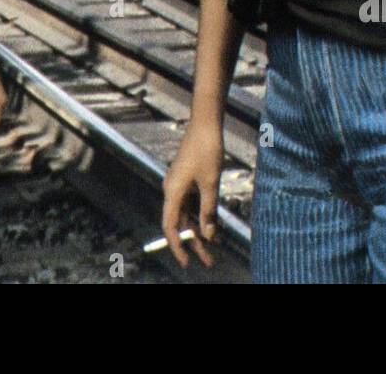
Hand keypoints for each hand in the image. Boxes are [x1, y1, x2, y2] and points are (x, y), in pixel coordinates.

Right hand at [160, 120, 222, 268]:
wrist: (205, 122)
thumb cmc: (207, 150)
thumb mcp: (211, 183)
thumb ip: (208, 210)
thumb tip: (209, 234)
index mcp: (173, 191)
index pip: (171, 226)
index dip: (178, 247)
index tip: (187, 263)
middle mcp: (172, 189)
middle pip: (180, 223)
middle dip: (194, 243)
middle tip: (209, 261)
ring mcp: (178, 184)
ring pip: (186, 214)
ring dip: (199, 230)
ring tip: (215, 247)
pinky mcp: (186, 178)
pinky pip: (191, 203)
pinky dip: (201, 215)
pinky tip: (213, 225)